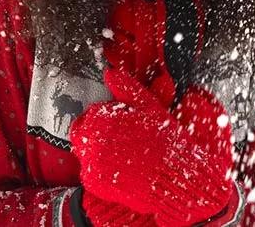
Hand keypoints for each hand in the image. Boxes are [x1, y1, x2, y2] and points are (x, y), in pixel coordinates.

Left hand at [70, 68, 235, 226]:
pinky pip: (88, 170)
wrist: (172, 177)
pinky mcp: (93, 181)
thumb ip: (126, 87)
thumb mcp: (148, 107)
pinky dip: (100, 168)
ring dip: (97, 148)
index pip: (91, 112)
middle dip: (96, 131)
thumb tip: (110, 73)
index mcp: (101, 117)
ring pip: (84, 150)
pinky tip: (120, 166)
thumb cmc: (163, 141)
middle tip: (117, 137)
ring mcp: (90, 162)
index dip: (107, 115)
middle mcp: (91, 139)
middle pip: (82, 130)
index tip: (120, 121)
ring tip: (121, 152)